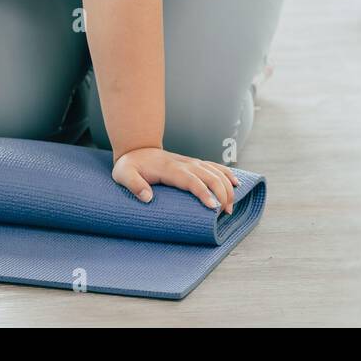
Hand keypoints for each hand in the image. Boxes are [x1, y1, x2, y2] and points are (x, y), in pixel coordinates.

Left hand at [112, 146, 239, 213]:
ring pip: (215, 171)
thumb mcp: (123, 175)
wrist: (136, 148)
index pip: (191, 180)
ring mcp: (191, 162)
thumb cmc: (130, 165)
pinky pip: (214, 166)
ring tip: (231, 206)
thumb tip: (148, 198)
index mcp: (170, 169)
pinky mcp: (194, 163)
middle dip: (221, 193)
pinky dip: (226, 173)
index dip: (203, 192)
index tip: (213, 207)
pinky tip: (236, 183)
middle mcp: (184, 164)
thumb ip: (134, 185)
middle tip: (225, 212)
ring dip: (226, 186)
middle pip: (209, 176)